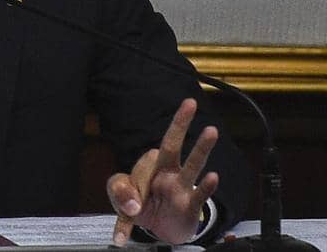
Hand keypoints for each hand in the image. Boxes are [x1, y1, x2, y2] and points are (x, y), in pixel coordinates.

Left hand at [107, 98, 218, 245]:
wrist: (158, 229)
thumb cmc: (139, 204)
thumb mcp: (120, 197)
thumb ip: (119, 193)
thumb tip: (133, 205)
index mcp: (151, 165)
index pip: (147, 157)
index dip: (137, 179)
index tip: (129, 207)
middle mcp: (169, 171)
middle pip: (173, 145)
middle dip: (180, 124)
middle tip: (190, 102)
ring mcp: (181, 187)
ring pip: (193, 165)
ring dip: (201, 148)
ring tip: (212, 130)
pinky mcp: (191, 206)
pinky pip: (199, 194)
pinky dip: (205, 188)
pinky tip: (213, 177)